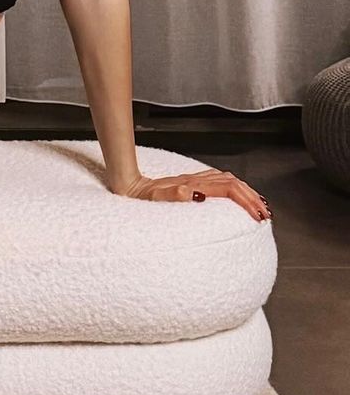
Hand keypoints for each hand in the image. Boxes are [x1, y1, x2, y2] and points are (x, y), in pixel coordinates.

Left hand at [116, 168, 271, 221]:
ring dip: (246, 192)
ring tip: (259, 205)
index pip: (228, 189)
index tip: (258, 215)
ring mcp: (194, 180)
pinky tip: (236, 194)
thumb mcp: (154, 199)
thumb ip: (172, 195)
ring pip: (228, 180)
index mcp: (192, 184)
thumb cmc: (141, 197)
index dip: (246, 200)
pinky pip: (219, 181)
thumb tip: (191, 193)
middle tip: (265, 214)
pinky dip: (234, 187)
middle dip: (252, 198)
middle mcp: (195, 180)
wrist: (129, 188)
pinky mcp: (191, 182)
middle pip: (233, 183)